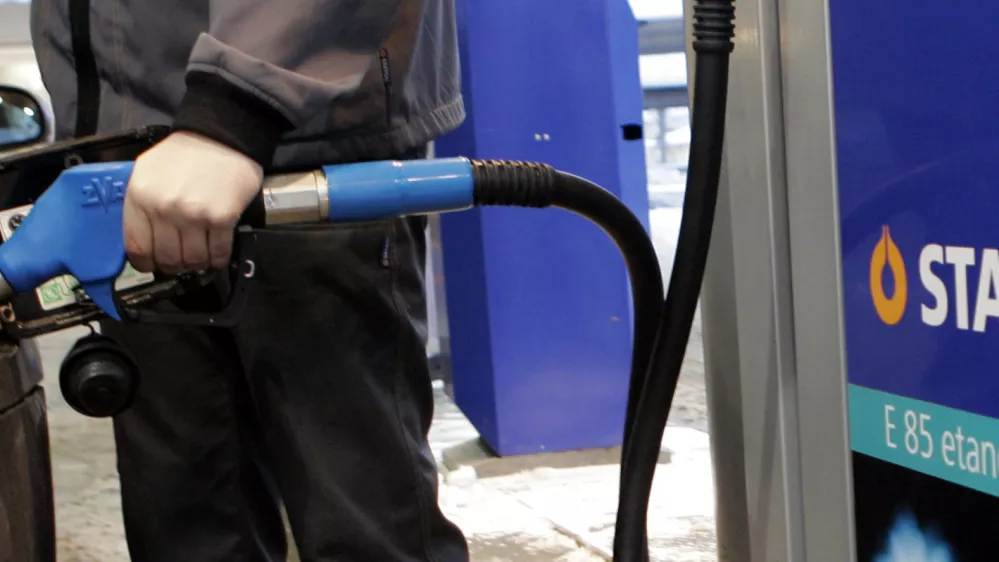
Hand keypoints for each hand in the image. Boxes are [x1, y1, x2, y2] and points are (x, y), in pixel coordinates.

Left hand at [123, 131, 262, 274]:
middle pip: (167, 258)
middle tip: (182, 260)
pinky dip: (218, 259)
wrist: (222, 136)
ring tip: (201, 256)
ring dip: (197, 264)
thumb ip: (140, 204)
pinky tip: (217, 254)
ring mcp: (194, 214)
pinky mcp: (222, 218)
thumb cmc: (184, 154)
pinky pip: (218, 253)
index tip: (153, 265)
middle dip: (175, 265)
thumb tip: (144, 241)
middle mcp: (164, 208)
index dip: (146, 263)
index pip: (137, 247)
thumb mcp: (147, 171)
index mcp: (139, 196)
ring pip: (193, 260)